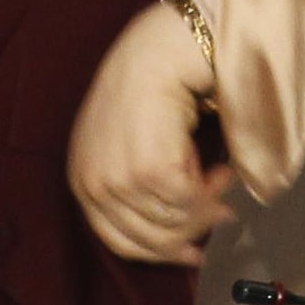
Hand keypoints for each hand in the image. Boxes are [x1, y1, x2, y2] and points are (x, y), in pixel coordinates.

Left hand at [69, 0, 234, 264]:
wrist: (157, 51)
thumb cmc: (147, 89)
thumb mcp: (126, 144)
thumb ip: (140, 187)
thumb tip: (183, 231)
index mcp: (82, 180)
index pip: (119, 241)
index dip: (160, 252)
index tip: (192, 253)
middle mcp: (94, 185)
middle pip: (150, 239)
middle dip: (192, 229)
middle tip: (222, 211)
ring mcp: (119, 180)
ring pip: (174, 224)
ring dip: (207, 206)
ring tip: (221, 178)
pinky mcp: (149, 171)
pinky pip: (190, 204)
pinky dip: (212, 191)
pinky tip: (221, 169)